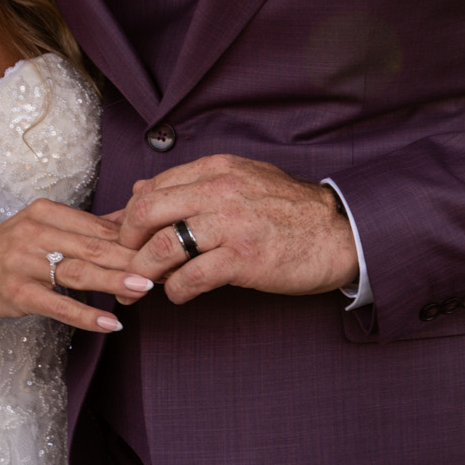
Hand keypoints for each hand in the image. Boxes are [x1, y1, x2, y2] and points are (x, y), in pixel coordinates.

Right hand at [0, 199, 154, 334]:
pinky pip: (59, 306)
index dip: (132, 239)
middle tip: (164, 268)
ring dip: (115, 281)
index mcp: (44, 211)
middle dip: (131, 259)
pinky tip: (111, 323)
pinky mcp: (17, 294)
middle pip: (93, 246)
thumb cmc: (1, 254)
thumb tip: (129, 224)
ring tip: (144, 288)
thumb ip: (80, 229)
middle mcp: (34, 233)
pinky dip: (87, 316)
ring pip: (79, 272)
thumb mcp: (37, 230)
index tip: (160, 249)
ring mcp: (24, 264)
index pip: (97, 225)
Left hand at [117, 155, 358, 305]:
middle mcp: (220, 191)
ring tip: (144, 285)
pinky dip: (176, 291)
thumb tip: (137, 192)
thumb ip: (190, 184)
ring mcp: (232, 224)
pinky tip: (179, 294)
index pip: (152, 187)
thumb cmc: (287, 210)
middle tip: (125, 261)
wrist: (339, 233)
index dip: (130, 215)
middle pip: (147, 212)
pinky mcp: (244, 258)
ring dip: (144, 271)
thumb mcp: (240, 180)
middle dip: (126, 242)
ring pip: (163, 246)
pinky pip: (191, 277)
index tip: (126, 238)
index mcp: (216, 169)